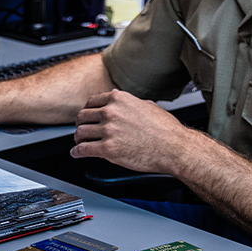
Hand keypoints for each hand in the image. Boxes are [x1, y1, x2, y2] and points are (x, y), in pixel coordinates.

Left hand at [71, 90, 188, 174]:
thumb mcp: (146, 105)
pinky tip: (76, 153)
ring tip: (79, 143)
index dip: (87, 111)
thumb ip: (128, 101)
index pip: (91, 102)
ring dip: (78, 139)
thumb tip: (117, 97)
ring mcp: (108, 130)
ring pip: (80, 133)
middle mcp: (111, 112)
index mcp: (118, 99)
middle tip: (81, 131)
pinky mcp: (108, 149)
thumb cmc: (166, 129)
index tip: (86, 117)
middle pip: (82, 117)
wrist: (174, 147)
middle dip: (80, 125)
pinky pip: (83, 149)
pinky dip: (76, 152)